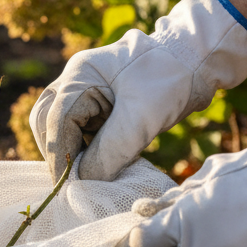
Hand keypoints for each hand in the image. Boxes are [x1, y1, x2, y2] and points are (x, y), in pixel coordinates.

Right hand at [30, 0, 246, 180]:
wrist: (198, 61)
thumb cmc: (170, 80)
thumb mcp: (142, 118)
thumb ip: (110, 151)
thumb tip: (84, 181)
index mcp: (80, 73)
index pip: (56, 119)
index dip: (60, 155)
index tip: (68, 186)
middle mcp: (75, 79)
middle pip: (47, 121)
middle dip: (58, 152)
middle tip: (72, 183)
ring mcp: (86, 89)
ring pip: (61, 125)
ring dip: (71, 151)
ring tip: (88, 175)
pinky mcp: (99, 102)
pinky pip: (80, 128)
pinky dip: (85, 147)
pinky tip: (101, 162)